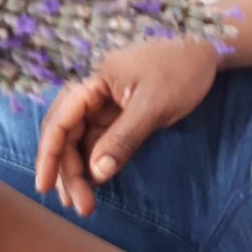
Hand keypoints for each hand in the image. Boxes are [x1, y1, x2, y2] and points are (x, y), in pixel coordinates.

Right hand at [35, 38, 220, 215]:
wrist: (206, 46)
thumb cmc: (180, 67)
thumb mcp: (153, 105)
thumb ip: (123, 139)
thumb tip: (97, 173)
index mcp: (89, 82)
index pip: (58, 122)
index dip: (48, 156)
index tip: (45, 187)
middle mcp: (88, 91)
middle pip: (64, 134)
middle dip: (65, 171)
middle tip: (77, 205)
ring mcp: (101, 101)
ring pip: (78, 140)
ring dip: (77, 169)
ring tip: (83, 202)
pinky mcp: (115, 110)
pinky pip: (95, 138)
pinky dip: (93, 160)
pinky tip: (94, 181)